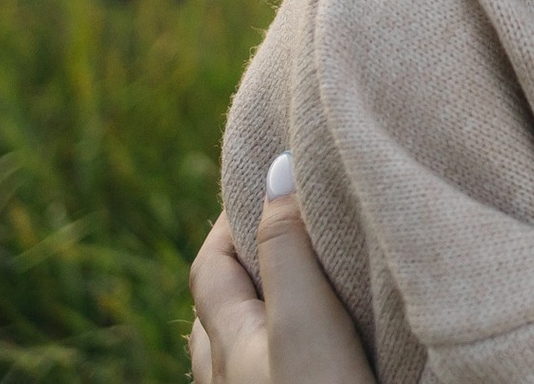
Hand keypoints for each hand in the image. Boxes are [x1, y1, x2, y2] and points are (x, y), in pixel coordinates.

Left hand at [189, 154, 374, 383]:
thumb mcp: (305, 321)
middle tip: (291, 227)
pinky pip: (269, 371)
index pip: (210, 266)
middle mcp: (227, 377)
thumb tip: (277, 170)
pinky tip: (323, 347)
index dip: (233, 219)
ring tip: (309, 286)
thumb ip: (288, 249)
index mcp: (227, 344)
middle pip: (220, 307)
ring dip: (266, 309)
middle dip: (247, 262)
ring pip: (245, 345)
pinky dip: (287, 346)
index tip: (273, 181)